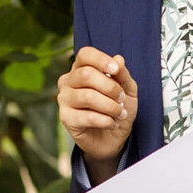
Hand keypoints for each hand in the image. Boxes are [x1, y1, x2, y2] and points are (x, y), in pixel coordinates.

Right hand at [57, 47, 138, 178]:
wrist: (114, 138)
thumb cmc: (118, 109)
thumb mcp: (128, 90)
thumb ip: (123, 74)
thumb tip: (119, 59)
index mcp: (82, 69)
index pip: (85, 54)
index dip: (101, 60)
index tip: (116, 69)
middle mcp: (68, 81)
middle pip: (86, 74)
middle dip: (110, 87)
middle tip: (122, 98)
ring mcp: (64, 99)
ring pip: (88, 96)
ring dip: (111, 106)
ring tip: (120, 113)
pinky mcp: (66, 118)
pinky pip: (88, 116)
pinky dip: (107, 121)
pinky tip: (112, 123)